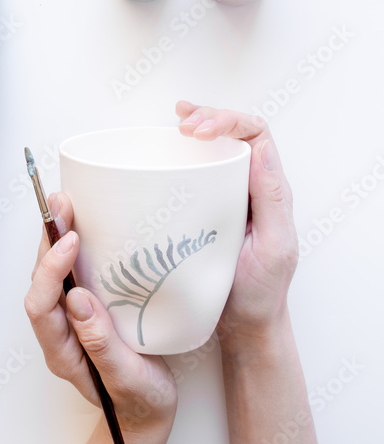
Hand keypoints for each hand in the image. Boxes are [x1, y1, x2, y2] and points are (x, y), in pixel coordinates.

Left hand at [24, 192, 176, 440]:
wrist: (147, 418)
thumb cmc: (139, 403)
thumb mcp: (128, 378)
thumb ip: (101, 344)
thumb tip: (78, 300)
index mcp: (62, 352)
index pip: (41, 305)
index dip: (50, 269)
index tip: (71, 240)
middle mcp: (59, 333)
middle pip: (40, 282)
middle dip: (47, 241)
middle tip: (61, 203)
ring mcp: (71, 322)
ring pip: (53, 276)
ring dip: (55, 239)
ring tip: (65, 204)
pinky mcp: (87, 312)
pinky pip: (71, 276)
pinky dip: (72, 249)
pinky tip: (83, 227)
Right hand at [176, 101, 297, 347]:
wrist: (244, 327)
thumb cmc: (260, 292)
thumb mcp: (273, 246)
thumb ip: (271, 199)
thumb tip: (260, 150)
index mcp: (271, 190)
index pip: (256, 135)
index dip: (229, 122)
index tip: (198, 132)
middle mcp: (252, 186)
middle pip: (236, 132)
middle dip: (210, 117)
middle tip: (183, 124)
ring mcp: (229, 195)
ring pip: (219, 145)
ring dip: (199, 125)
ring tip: (177, 120)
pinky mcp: (207, 208)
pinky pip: (200, 170)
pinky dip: (185, 152)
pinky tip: (170, 144)